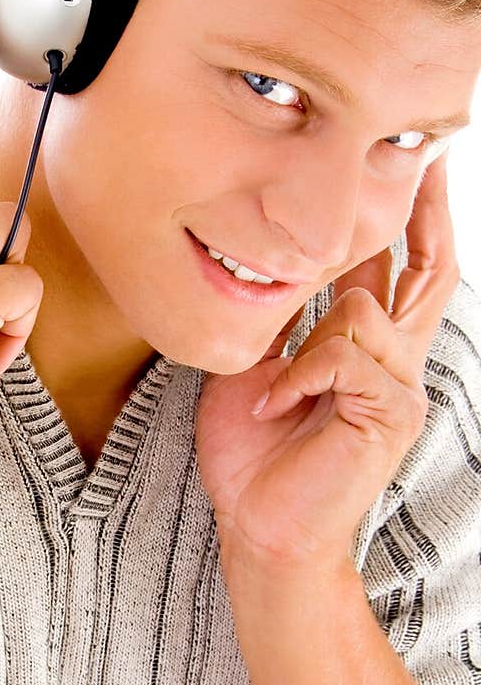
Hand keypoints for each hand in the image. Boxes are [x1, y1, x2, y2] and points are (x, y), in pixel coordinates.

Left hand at [195, 150, 460, 571]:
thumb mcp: (257, 367)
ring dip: (303, 342)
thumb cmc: (255, 455)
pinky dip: (298, 376)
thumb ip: (280, 321)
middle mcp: (395, 360)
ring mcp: (399, 386)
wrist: (261, 529)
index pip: (396, 267)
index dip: (405, 215)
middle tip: (425, 156)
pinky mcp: (389, 412)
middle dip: (425, 210)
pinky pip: (344, 356)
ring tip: (269, 391)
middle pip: (429, 269)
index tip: (407, 163)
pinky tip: (273, 407)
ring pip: (362, 310)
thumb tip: (275, 262)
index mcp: (366, 347)